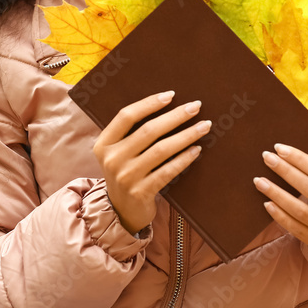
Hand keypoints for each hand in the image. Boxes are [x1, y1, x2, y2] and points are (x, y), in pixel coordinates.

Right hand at [93, 91, 210, 235]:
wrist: (120, 212)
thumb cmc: (126, 172)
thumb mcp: (118, 152)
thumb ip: (131, 133)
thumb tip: (167, 105)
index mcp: (104, 144)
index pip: (126, 116)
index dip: (149, 103)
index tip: (171, 95)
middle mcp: (112, 159)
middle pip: (148, 130)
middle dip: (176, 116)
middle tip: (196, 106)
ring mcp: (126, 177)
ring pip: (161, 149)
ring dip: (186, 135)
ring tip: (204, 126)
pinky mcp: (141, 193)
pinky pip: (168, 171)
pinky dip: (184, 159)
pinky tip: (197, 149)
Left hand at [253, 143, 307, 253]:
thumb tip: (287, 158)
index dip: (300, 159)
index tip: (280, 149)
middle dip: (286, 171)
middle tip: (267, 158)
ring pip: (300, 211)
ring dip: (277, 194)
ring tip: (259, 181)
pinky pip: (296, 229)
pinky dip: (280, 216)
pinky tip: (267, 203)